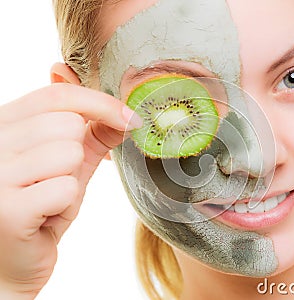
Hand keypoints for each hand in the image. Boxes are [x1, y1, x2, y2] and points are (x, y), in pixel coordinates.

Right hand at [0, 83, 141, 297]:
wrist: (13, 261)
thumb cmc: (40, 210)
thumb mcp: (67, 165)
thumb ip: (92, 136)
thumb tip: (126, 116)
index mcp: (1, 125)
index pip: (56, 96)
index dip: (100, 103)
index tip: (129, 118)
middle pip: (67, 124)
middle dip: (76, 155)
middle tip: (55, 181)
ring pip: (68, 153)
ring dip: (70, 181)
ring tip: (48, 198)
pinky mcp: (6, 210)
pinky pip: (65, 188)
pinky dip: (65, 204)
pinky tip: (44, 216)